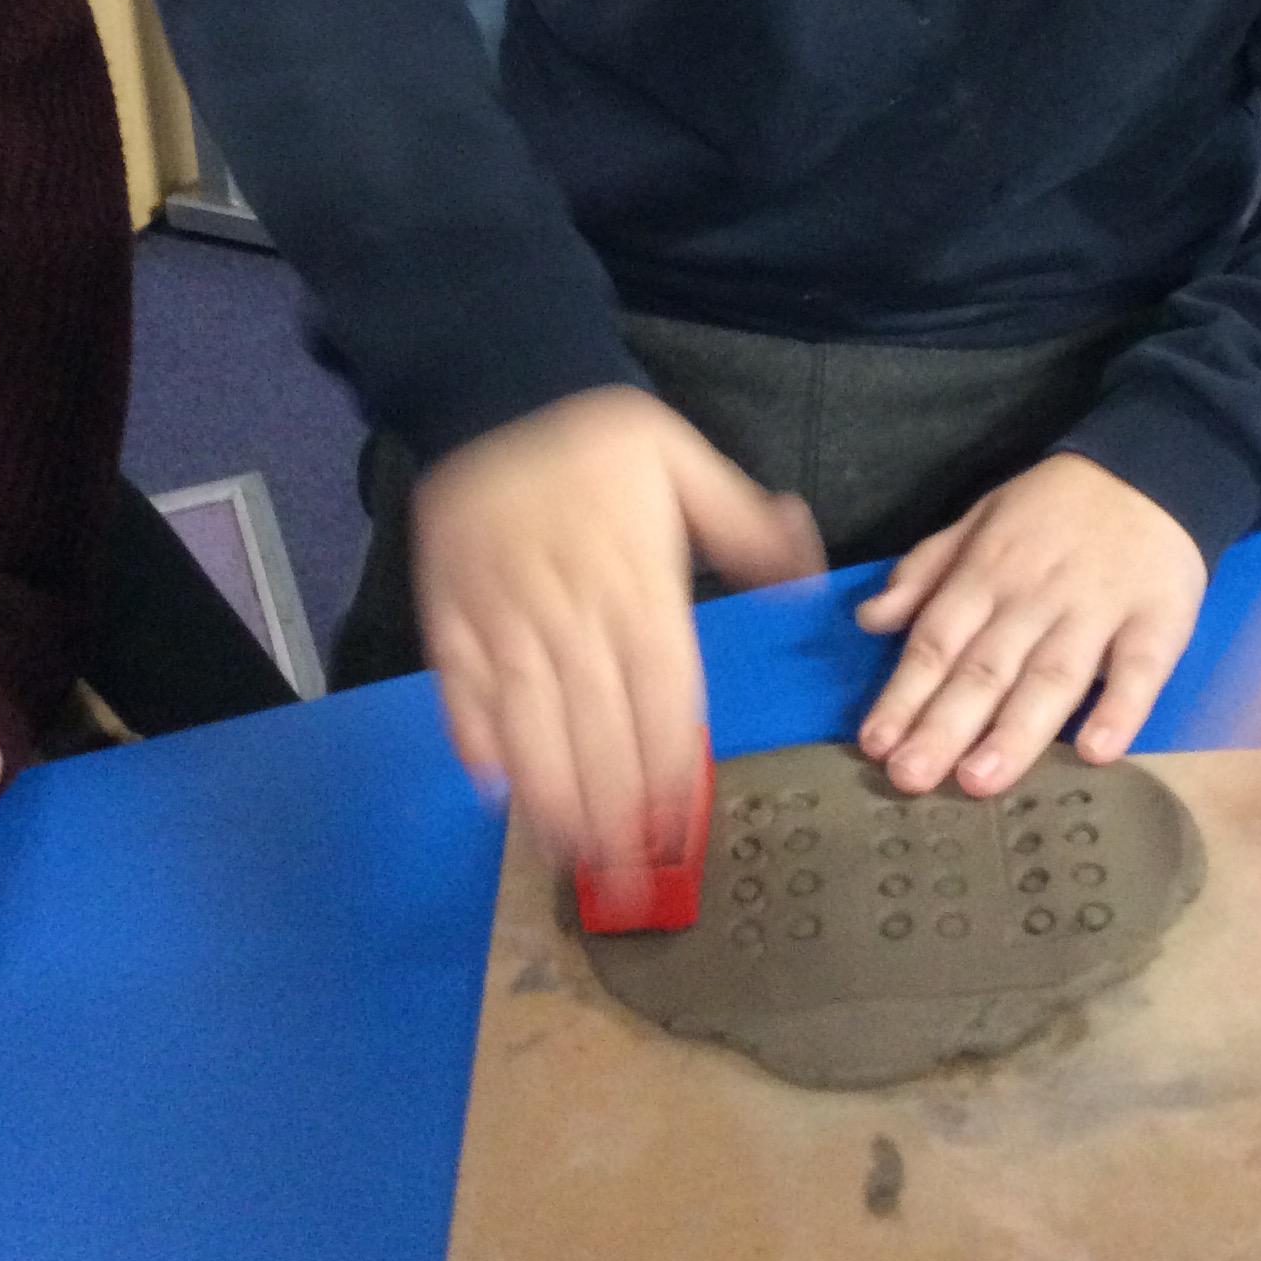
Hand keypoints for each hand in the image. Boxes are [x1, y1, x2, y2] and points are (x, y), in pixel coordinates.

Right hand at [413, 387, 823, 887]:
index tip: (677, 820)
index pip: (659, 688)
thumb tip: (807, 582)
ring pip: (530, 719)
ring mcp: (505, 613)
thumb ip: (746, 529)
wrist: (500, 387)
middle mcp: (571, 607)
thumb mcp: (688, 465)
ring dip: (550, 791)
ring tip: (568, 854)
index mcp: (637, 579)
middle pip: (597, 721)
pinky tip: (493, 787)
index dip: (667, 761)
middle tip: (627, 873)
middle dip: (614, 803)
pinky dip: (475, 737)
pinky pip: (462, 686)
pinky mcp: (453, 611)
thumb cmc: (601, 438)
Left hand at [854, 453, 1205, 797]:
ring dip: (1015, 732)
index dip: (903, 694)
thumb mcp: (977, 520)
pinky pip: (1138, 670)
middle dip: (944, 726)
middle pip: (984, 668)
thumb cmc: (1052, 509)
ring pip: (1051, 677)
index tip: (874, 744)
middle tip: (909, 779)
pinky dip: (1119, 710)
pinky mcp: (1157, 621)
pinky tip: (1098, 752)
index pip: (936, 641)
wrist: (1150, 470)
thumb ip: (925, 572)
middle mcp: (1034, 597)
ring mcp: (1097, 611)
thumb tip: (870, 620)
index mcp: (985, 574)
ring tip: (979, 781)